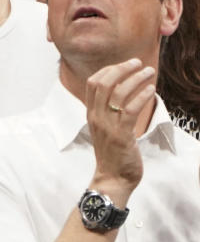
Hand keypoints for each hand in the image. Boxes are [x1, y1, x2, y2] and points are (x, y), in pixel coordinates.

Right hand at [84, 58, 155, 196]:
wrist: (112, 179)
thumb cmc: (113, 155)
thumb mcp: (105, 130)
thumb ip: (109, 113)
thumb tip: (122, 95)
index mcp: (91, 114)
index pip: (93, 83)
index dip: (109, 69)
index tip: (125, 64)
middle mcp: (96, 117)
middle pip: (103, 83)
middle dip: (121, 68)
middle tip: (137, 62)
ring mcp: (107, 126)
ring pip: (117, 93)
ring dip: (135, 79)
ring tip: (149, 72)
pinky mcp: (121, 135)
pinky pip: (129, 110)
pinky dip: (141, 97)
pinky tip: (150, 90)